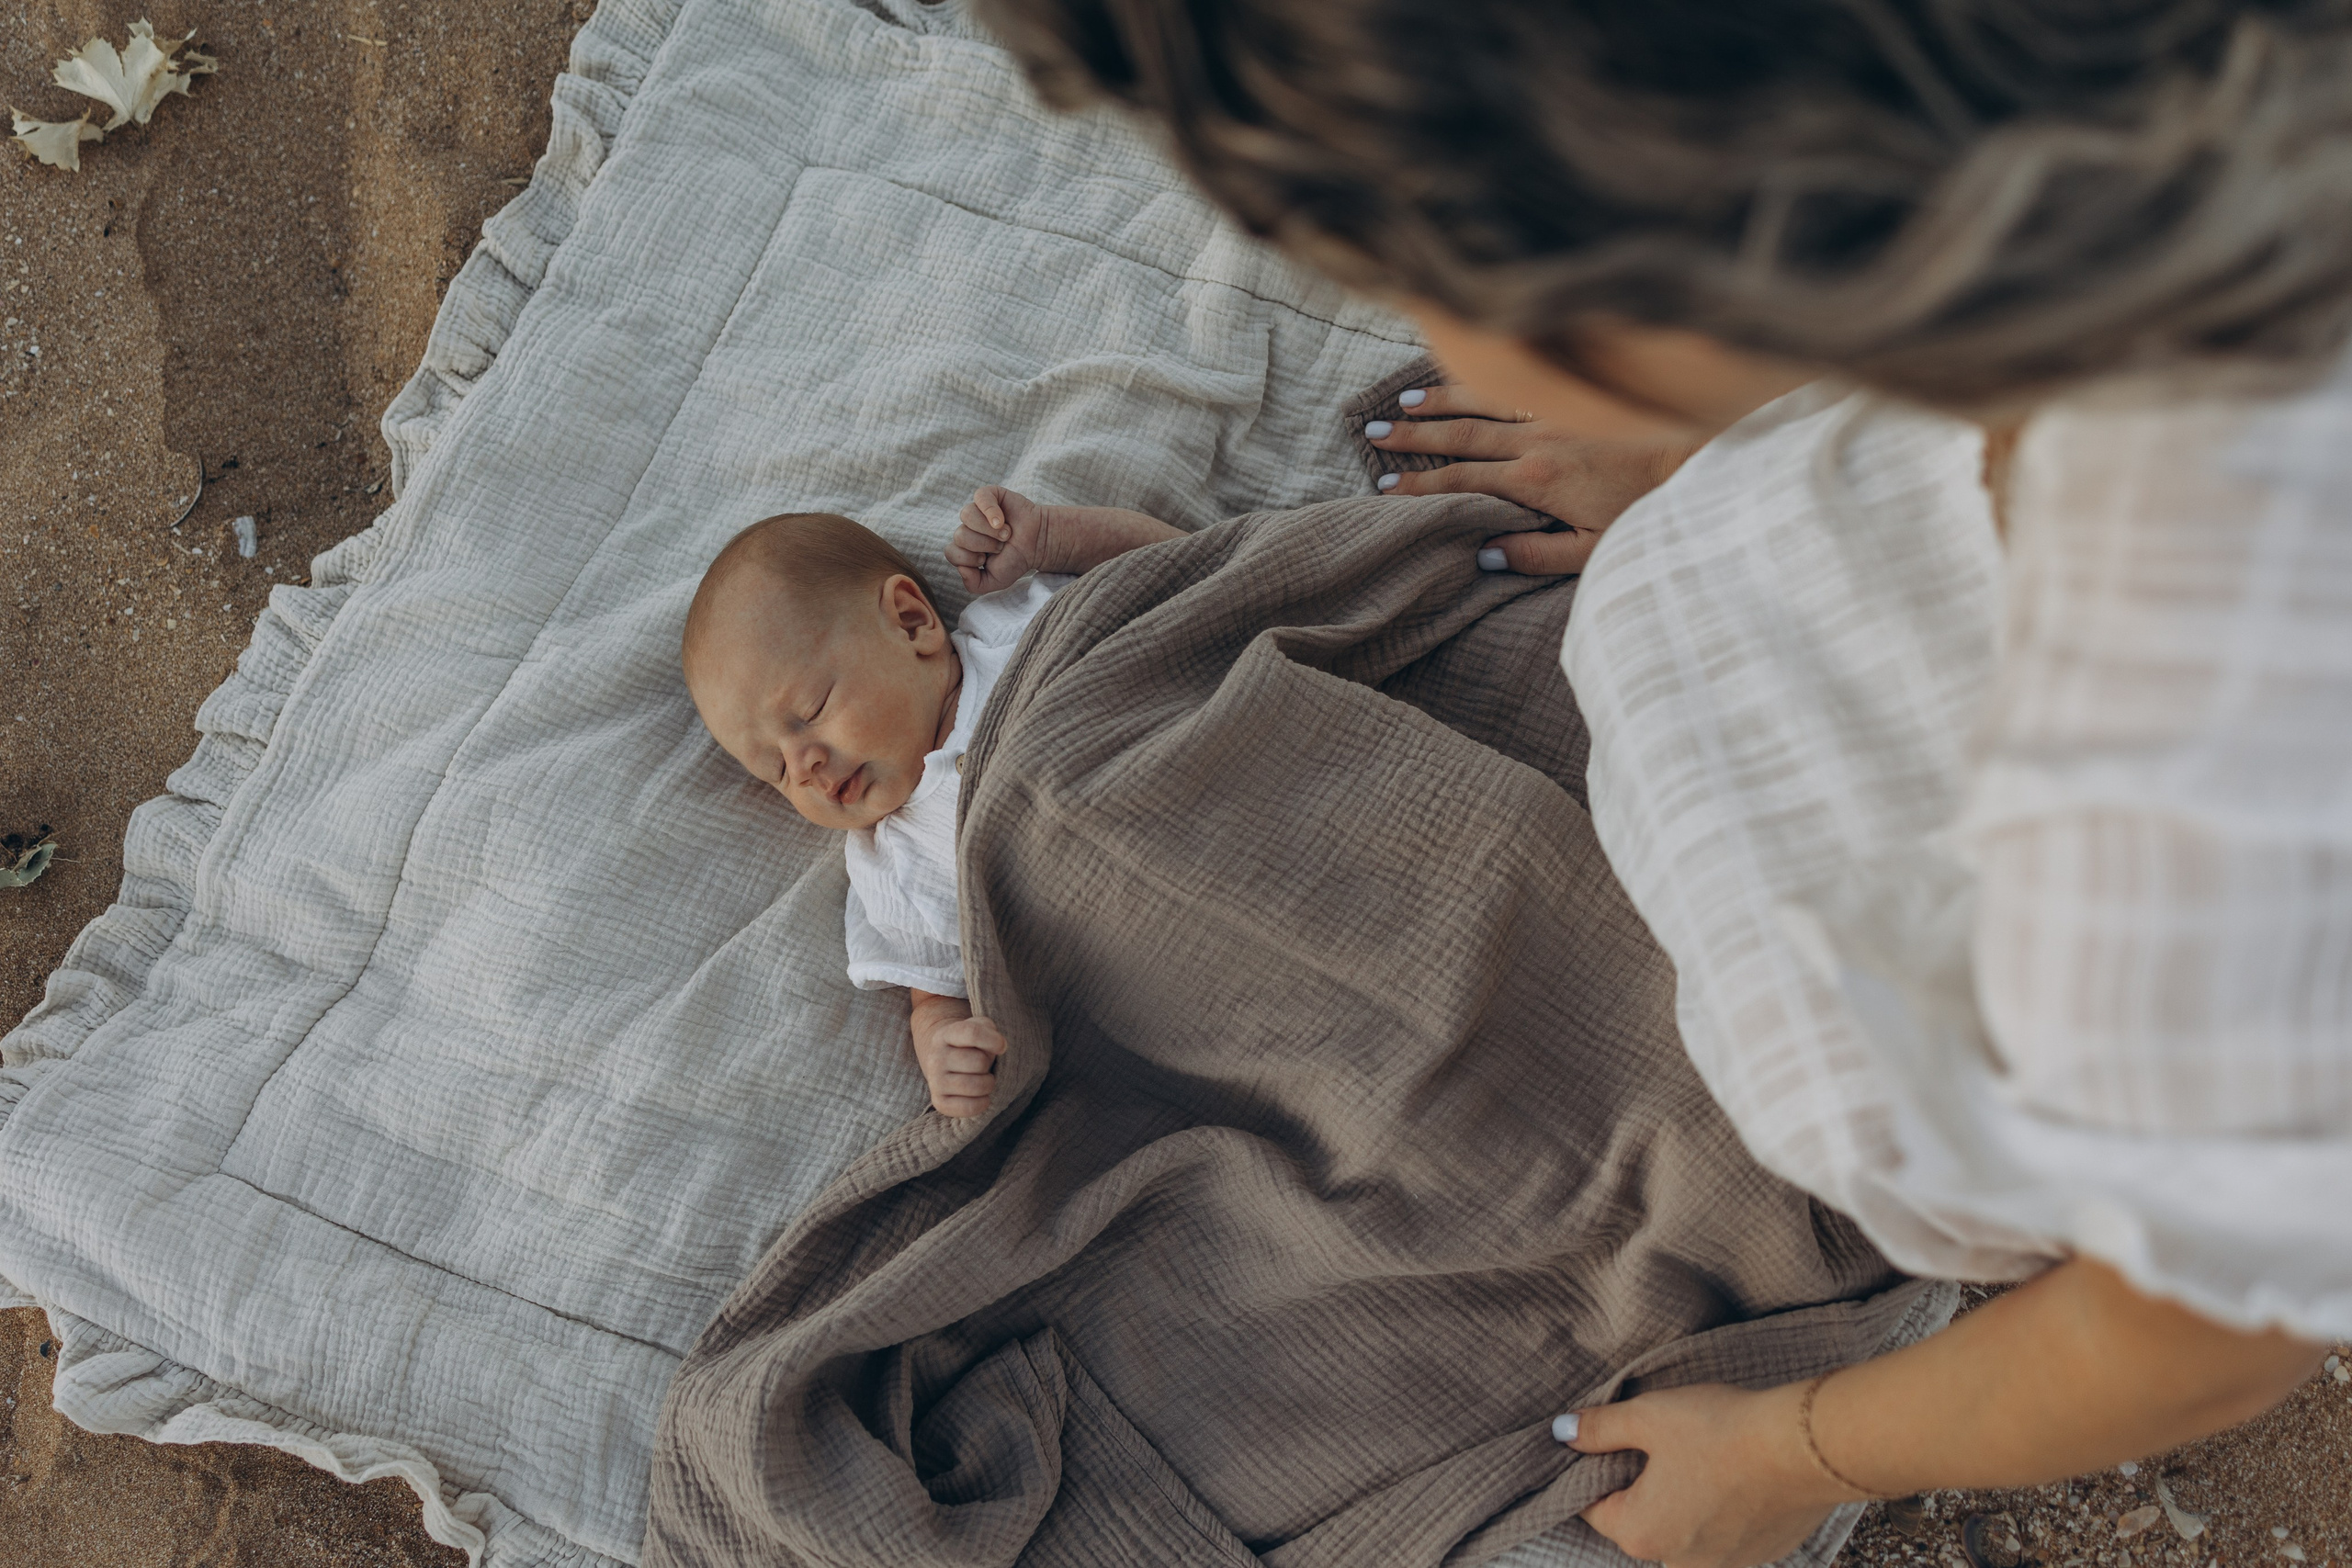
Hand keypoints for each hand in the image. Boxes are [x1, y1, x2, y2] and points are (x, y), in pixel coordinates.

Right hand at [910, 1002, 1007, 1117]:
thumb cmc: (969, 1044)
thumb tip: (1000, 1046)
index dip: (993, 1040)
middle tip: (984, 1066)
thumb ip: (989, 1030)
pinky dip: (982, 1103)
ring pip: (976, 1086)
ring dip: (988, 1084)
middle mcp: (936, 1058)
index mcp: (946, 1034)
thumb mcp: (978, 1027)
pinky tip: (981, 1096)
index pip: (972, 1033)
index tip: (1002, 1047)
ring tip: (983, 1080)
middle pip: (978, 1062)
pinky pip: (969, 1107)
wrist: (943, 1059)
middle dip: (988, 1065)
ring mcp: (935, 1081)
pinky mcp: (939, 1102)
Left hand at [947, 485, 1049, 594]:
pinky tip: (1002, 520)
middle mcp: (967, 528)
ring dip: (989, 530)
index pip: (951, 552)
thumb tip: (961, 568)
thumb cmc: (1015, 560)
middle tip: (1001, 546)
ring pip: (966, 515)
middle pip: (960, 535)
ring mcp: (977, 510)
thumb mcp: (995, 581)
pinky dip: (990, 510)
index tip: (988, 559)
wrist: (1037, 544)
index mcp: (964, 548)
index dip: (969, 558)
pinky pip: (980, 497)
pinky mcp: (989, 495)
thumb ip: (974, 584)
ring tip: (1006, 534)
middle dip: (984, 544)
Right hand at [1366, 385, 1698, 574]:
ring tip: (1401, 405)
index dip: (1420, 486)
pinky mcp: (1571, 399)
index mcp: (1535, 481)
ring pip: (1481, 402)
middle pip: (1460, 436)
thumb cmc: (1644, 510)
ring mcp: (1552, 414)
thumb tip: (1480, 554)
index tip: (1386, 488)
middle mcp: (1535, 440)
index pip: (1462, 482)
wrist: (1696, 458)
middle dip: (1412, 437)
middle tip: (1372, 435)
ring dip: (1438, 402)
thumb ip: (1533, 553)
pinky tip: (1460, 378)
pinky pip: (1514, 386)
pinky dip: (1481, 382)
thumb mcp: (1591, 550)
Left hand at [1566, 1382, 1847, 1567]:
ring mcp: (1725, 1564)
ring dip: (1685, 1499)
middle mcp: (1678, 1563)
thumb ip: (1600, 1428)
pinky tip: (1736, 1474)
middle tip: (1661, 1442)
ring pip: (1685, 1529)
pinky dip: (1724, 1508)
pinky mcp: (1763, 1554)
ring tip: (1703, 1454)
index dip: (1596, 1469)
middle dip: (1643, 1485)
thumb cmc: (1718, 1430)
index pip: (1593, 1505)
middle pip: (1640, 1520)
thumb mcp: (1647, 1417)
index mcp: (1640, 1533)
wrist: (1805, 1447)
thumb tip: (1562, 1432)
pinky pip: (1726, 1533)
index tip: (1611, 1441)